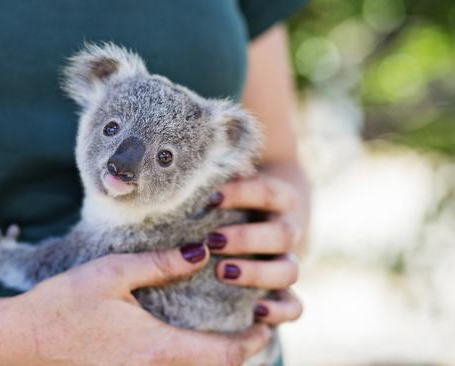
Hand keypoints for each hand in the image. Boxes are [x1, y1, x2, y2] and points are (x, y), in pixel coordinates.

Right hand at [0, 246, 271, 365]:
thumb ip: (160, 264)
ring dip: (213, 363)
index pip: (224, 355)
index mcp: (158, 348)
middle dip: (238, 356)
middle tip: (250, 330)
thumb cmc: (63, 305)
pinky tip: (180, 349)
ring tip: (223, 340)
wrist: (20, 342)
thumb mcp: (112, 274)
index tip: (262, 323)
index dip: (250, 342)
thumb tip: (201, 252)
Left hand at [208, 164, 308, 325]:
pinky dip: (280, 311)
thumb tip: (196, 168)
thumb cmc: (232, 197)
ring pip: (290, 271)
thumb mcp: (228, 183)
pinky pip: (295, 307)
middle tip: (212, 240)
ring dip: (257, 272)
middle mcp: (288, 231)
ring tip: (222, 272)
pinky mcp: (285, 293)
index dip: (242, 194)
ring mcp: (287, 263)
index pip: (269, 192)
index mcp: (280, 200)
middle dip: (247, 238)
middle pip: (283, 234)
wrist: (261, 218)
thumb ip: (218, 176)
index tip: (210, 198)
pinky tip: (255, 311)